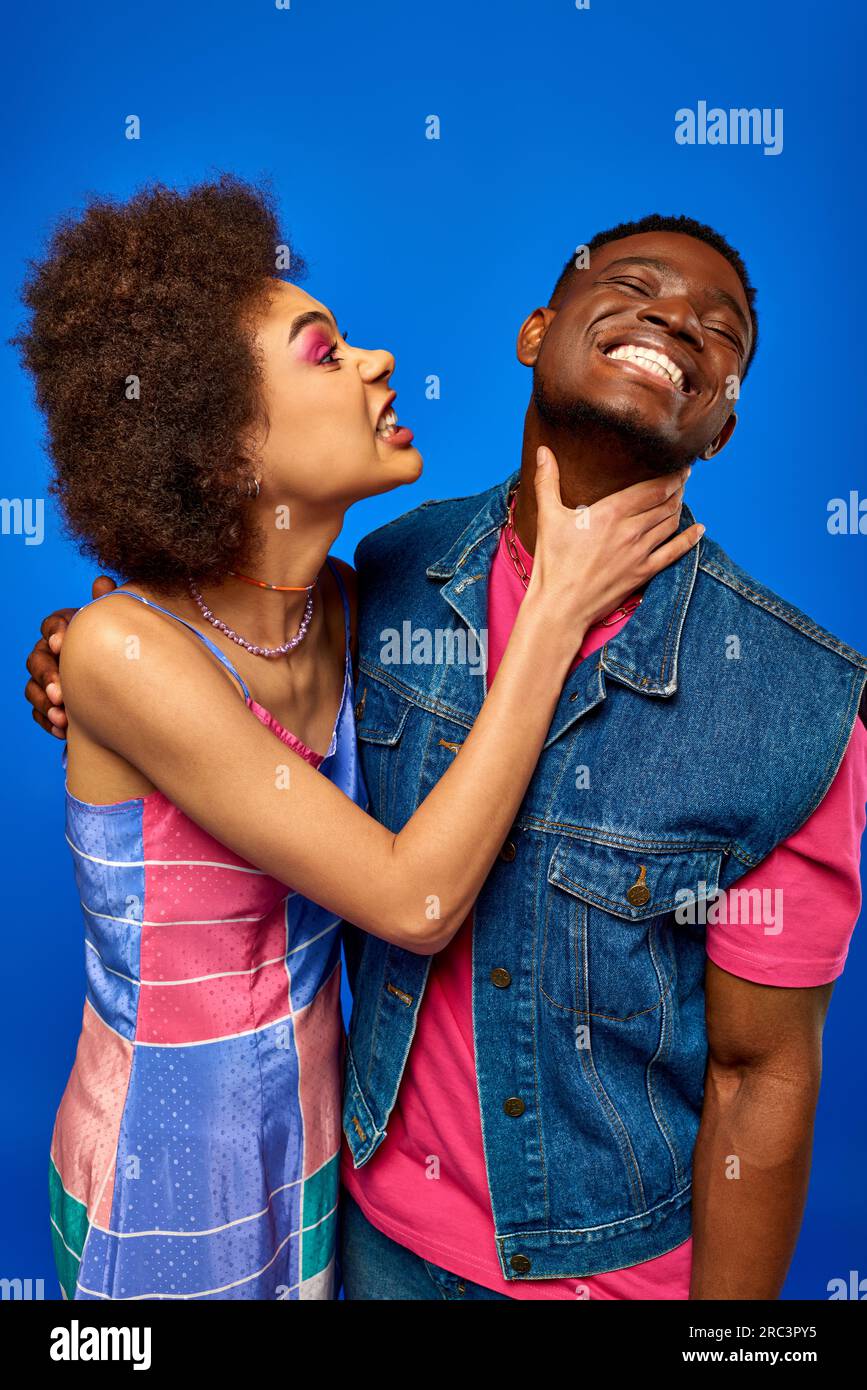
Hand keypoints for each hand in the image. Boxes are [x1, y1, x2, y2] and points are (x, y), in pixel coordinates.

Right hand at [24, 575, 116, 736]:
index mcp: (67, 630)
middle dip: (46, 676)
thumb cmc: (124, 652)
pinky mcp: (51, 706)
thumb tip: (102, 582)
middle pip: (36, 659)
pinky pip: (39, 713)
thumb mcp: (121, 628)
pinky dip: (48, 721)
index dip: (54, 631)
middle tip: (61, 692)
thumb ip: (109, 605)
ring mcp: (48, 681)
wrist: (133, 694)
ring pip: (32, 688)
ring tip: (63, 717)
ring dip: (45, 703)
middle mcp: (52, 654)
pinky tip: (63, 729)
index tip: (60, 643)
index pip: (51, 624)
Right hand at [528, 447, 702, 633]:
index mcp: (611, 512)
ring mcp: (640, 553)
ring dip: (680, 507)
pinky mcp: (643, 573)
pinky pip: (675, 553)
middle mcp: (631, 530)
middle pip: (666, 502)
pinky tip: (699, 530)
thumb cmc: (552, 562)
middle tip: (682, 478)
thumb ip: (547, 481)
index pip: (653, 487)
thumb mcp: (547, 517)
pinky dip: (690, 539)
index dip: (672, 475)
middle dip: (678, 488)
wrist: (560, 606)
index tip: (680, 465)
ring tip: (681, 497)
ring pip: (671, 523)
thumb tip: (542, 451)